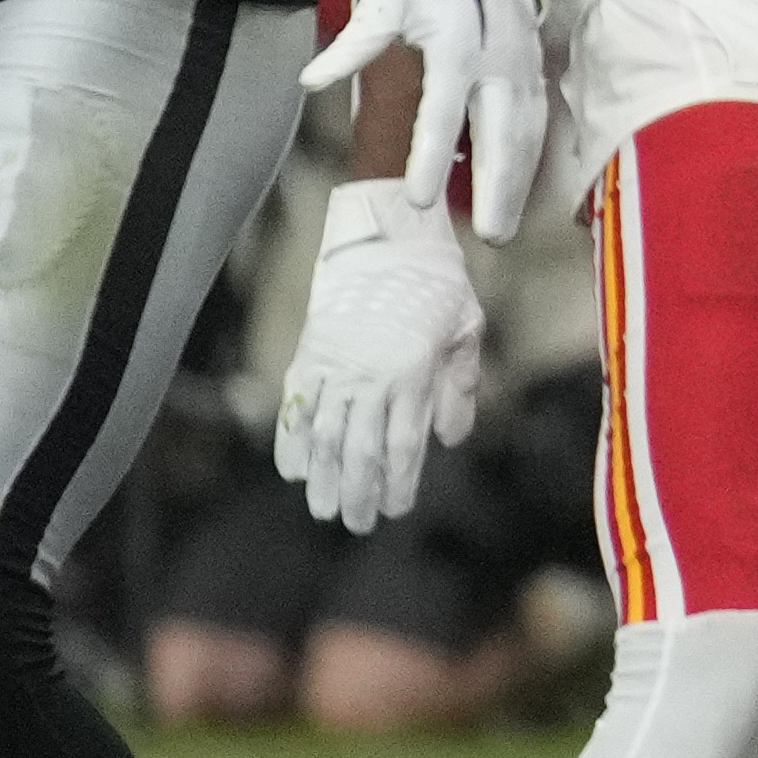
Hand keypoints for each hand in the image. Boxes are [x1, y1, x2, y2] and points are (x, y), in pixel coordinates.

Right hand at [277, 180, 486, 530]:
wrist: (387, 233)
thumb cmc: (437, 281)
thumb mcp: (466, 328)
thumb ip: (460, 386)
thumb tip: (448, 439)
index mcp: (414, 371)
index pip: (402, 444)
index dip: (397, 483)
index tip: (395, 509)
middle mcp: (371, 372)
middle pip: (359, 448)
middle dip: (357, 492)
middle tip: (354, 524)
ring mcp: (336, 362)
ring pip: (325, 433)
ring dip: (322, 475)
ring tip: (322, 509)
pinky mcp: (310, 350)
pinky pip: (296, 402)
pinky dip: (291, 437)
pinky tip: (292, 468)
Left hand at [302, 0, 548, 234]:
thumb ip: (354, 44)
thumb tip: (310, 81)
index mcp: (454, 42)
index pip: (441, 110)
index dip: (429, 156)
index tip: (416, 199)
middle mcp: (496, 57)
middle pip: (501, 133)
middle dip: (496, 187)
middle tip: (488, 236)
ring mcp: (523, 63)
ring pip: (527, 132)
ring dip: (517, 181)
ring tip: (500, 227)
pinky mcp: (536, 65)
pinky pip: (537, 120)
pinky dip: (531, 159)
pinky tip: (518, 190)